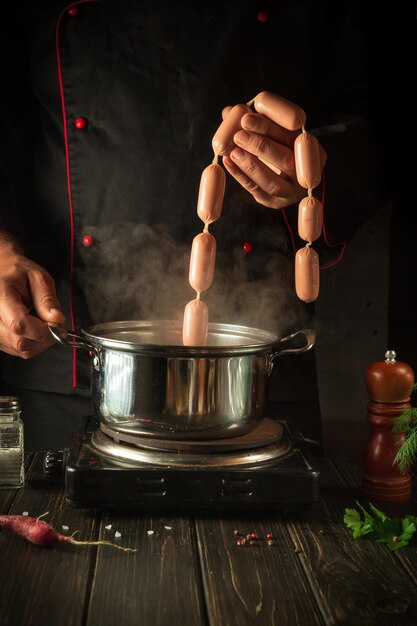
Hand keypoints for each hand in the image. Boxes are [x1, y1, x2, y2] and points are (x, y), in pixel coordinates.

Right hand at [0, 235, 64, 358]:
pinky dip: (31, 343)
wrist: (1, 271)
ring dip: (38, 342)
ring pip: (20, 349)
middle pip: (20, 342)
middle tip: (53, 323)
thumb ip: (47, 300)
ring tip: (41, 323)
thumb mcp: (38, 277)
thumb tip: (57, 321)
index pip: (20, 325)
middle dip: (44, 337)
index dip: (43, 331)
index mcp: (0, 296)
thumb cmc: (18, 272)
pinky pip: (16, 350)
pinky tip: (32, 329)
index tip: (58, 326)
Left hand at [221, 106, 325, 209]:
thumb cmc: (280, 147)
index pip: (290, 137)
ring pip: (272, 182)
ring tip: (233, 151)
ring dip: (250, 165)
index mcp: (311, 150)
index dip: (268, 127)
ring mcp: (290, 192)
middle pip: (285, 160)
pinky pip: (256, 190)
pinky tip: (228, 162)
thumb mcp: (275, 132)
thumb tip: (229, 112)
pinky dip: (240, 176)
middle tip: (239, 135)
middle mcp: (304, 173)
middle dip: (260, 146)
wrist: (290, 177)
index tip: (247, 118)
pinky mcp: (273, 202)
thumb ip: (257, 120)